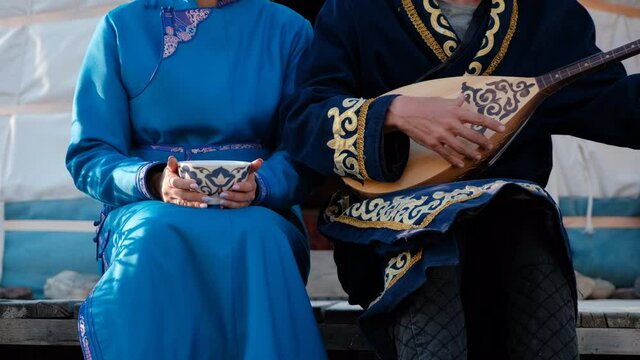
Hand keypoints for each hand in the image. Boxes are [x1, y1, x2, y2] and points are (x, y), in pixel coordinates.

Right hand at [151, 156, 207, 208]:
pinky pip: (184, 207)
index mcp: (169, 181)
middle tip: (206, 197)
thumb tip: (172, 158)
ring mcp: (171, 199)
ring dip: (195, 204)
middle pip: (182, 195)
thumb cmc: (170, 175)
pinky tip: (203, 206)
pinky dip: (193, 207)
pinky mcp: (174, 205)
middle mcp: (169, 191)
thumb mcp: (169, 169)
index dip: (185, 184)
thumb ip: (172, 164)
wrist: (159, 186)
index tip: (196, 184)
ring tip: (206, 204)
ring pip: (183, 203)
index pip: (176, 183)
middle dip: (194, 196)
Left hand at [219, 158, 263, 208]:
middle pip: (243, 197)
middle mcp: (250, 195)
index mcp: (252, 185)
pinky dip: (228, 208)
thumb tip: (260, 160)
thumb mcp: (249, 172)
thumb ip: (253, 166)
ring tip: (221, 201)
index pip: (248, 187)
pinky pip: (235, 209)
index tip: (233, 186)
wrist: (247, 188)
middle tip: (222, 194)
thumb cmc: (245, 178)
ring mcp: (245, 202)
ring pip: (239, 205)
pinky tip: (221, 207)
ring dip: (230, 203)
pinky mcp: (240, 206)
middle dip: (233, 196)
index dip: (242, 187)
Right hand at [385, 95, 505, 167]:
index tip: (502, 129)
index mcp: (454, 111)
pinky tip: (460, 163)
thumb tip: (463, 98)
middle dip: (483, 142)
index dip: (491, 124)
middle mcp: (450, 123)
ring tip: (478, 157)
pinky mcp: (432, 143)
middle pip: (472, 135)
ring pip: (460, 147)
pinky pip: (446, 154)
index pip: (478, 118)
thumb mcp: (441, 101)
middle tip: (490, 147)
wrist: (404, 112)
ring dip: (471, 153)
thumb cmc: (423, 105)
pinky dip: (454, 159)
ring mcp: (441, 134)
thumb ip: (454, 102)